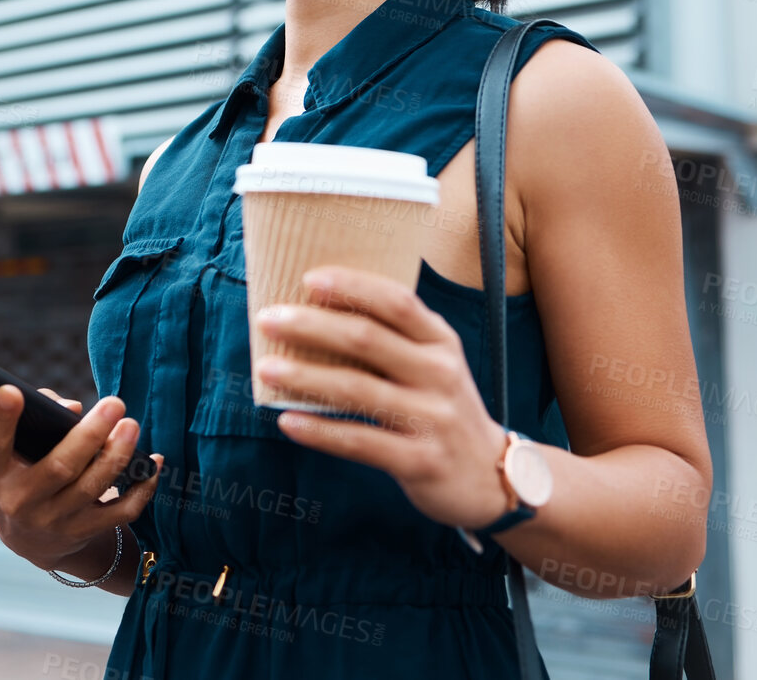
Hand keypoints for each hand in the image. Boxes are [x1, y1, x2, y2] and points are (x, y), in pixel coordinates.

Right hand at [0, 386, 163, 572]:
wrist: (28, 538)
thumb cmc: (22, 474)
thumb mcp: (13, 453)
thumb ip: (38, 420)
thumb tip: (73, 409)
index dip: (1, 419)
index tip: (11, 391)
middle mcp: (20, 501)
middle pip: (60, 467)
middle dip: (90, 434)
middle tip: (115, 403)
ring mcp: (53, 521)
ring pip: (92, 487)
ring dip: (118, 455)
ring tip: (131, 426)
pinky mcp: (83, 533)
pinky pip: (121, 512)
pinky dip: (143, 488)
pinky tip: (153, 463)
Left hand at [253, 264, 513, 531]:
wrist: (491, 477)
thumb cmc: (443, 409)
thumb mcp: (435, 365)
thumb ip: (394, 340)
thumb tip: (319, 314)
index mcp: (441, 342)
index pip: (396, 301)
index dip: (352, 286)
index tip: (308, 278)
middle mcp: (440, 373)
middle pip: (367, 339)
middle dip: (311, 325)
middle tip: (268, 319)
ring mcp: (432, 418)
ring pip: (357, 389)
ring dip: (305, 377)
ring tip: (265, 369)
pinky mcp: (420, 461)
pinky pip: (360, 442)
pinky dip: (320, 431)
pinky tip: (287, 422)